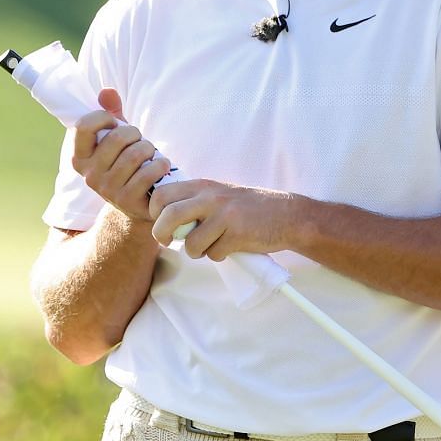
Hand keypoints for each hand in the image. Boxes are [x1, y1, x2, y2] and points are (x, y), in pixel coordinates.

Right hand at [69, 88, 172, 221]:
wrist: (138, 203)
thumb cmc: (126, 163)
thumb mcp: (116, 139)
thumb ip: (111, 113)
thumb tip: (107, 92)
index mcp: (79, 157)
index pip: (84, 125)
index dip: (103, 116)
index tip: (114, 122)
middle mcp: (89, 175)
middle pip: (117, 137)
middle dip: (135, 134)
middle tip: (139, 141)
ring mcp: (107, 189)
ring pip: (136, 153)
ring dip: (150, 149)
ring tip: (150, 155)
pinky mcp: (128, 200)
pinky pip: (149, 172)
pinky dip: (161, 164)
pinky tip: (161, 167)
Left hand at [149, 179, 301, 259]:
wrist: (287, 215)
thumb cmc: (246, 209)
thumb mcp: (217, 194)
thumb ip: (192, 202)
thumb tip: (161, 219)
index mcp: (202, 185)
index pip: (161, 194)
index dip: (154, 212)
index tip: (161, 222)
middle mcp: (211, 197)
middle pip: (169, 216)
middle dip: (161, 234)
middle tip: (166, 241)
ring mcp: (225, 215)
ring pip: (190, 243)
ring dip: (196, 251)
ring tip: (209, 245)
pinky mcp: (238, 234)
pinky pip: (213, 254)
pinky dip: (218, 255)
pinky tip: (231, 246)